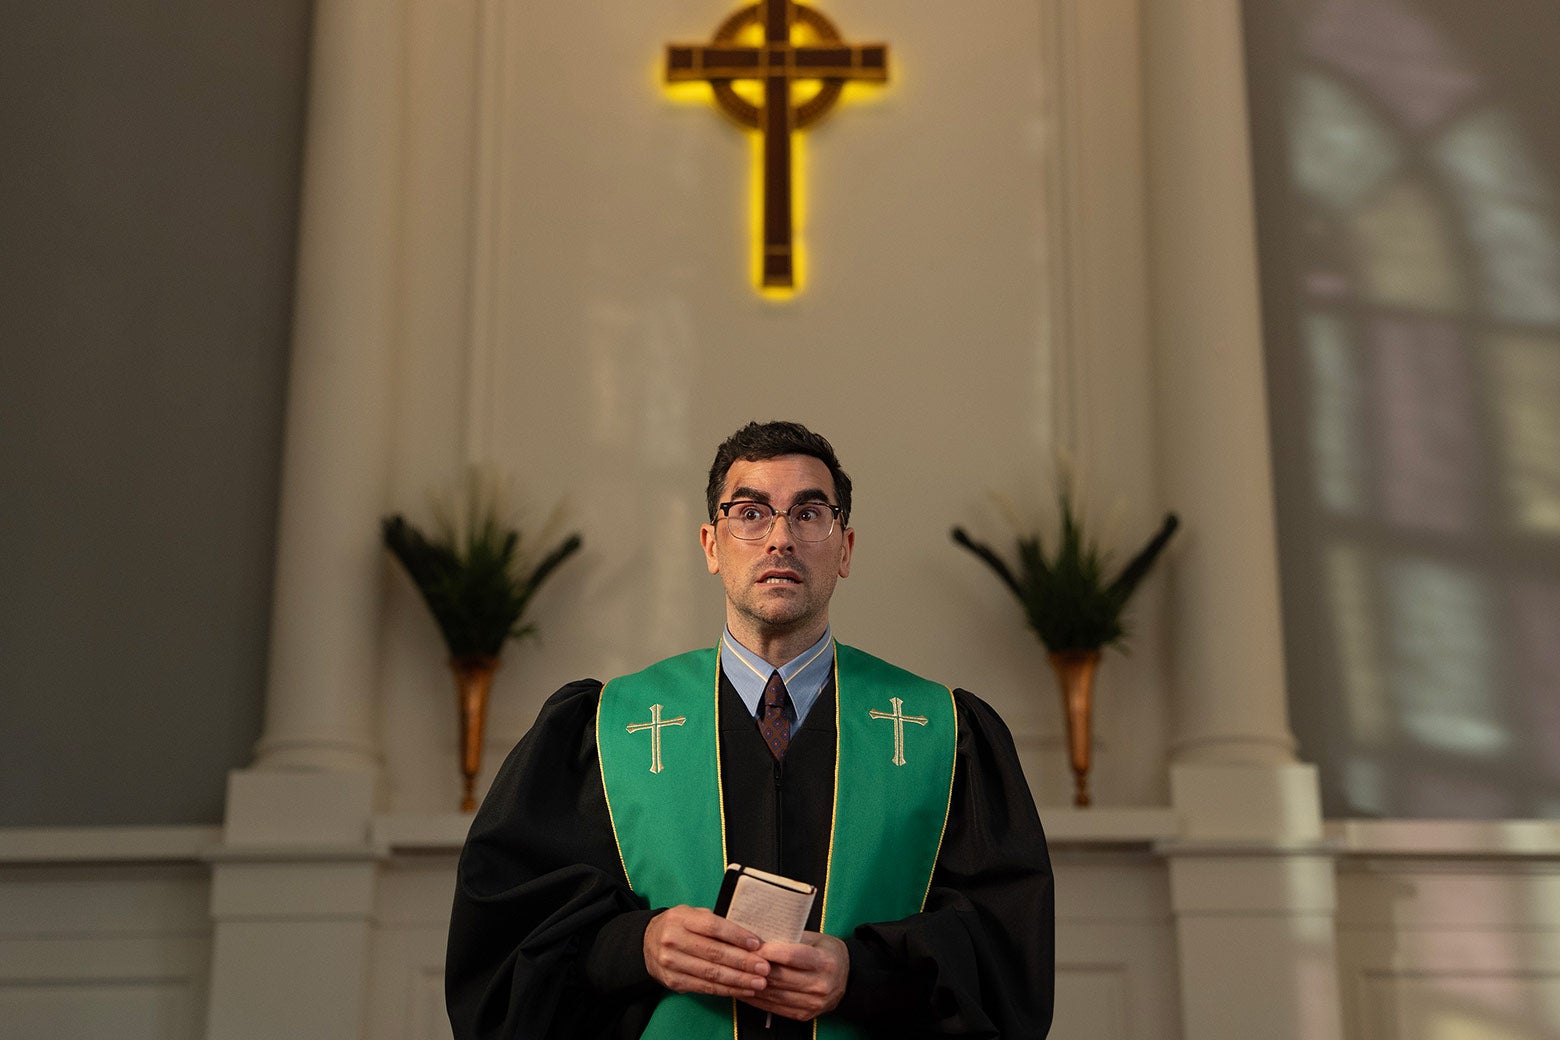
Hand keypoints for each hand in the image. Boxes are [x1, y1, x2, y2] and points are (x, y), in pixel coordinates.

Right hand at [643, 905, 770, 998]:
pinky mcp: (673, 982)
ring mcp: (671, 963)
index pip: (713, 927)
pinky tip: (743, 989)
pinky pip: (704, 987)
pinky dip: (726, 990)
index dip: (736, 936)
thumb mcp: (692, 914)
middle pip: (713, 953)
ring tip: (759, 982)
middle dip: (742, 962)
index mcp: (681, 918)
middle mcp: (673, 940)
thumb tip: (749, 938)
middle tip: (764, 967)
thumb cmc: (679, 926)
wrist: (646, 943)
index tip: (757, 944)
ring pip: (711, 974)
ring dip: (738, 980)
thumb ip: (716, 922)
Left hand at [744, 931, 848, 1021]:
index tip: (750, 945)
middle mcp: (820, 985)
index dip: (768, 951)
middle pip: (780, 977)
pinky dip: (757, 999)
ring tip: (735, 975)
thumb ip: (790, 939)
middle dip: (755, 968)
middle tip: (736, 959)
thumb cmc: (826, 953)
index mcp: (824, 962)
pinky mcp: (804, 1015)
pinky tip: (745, 990)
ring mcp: (813, 1003)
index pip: (791, 956)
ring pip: (774, 994)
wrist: (847, 978)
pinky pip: (775, 1008)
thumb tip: (760, 936)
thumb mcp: (814, 939)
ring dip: (751, 985)